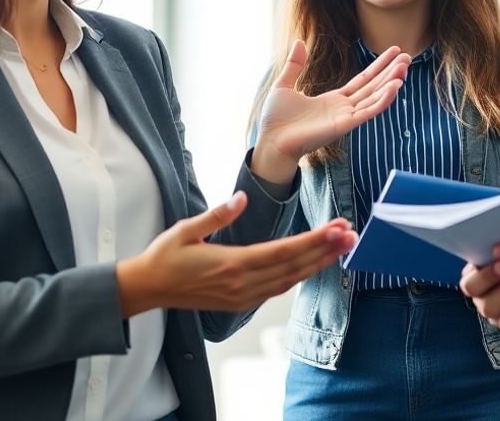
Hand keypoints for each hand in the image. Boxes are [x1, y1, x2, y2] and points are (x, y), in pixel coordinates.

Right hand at [116, 191, 356, 316]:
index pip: (283, 251)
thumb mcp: (185, 229)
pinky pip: (277, 289)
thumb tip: (240, 198)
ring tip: (341, 247)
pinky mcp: (240, 302)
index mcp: (232, 264)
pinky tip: (313, 265)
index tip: (337, 228)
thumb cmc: (164, 256)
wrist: (148, 289)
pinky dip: (299, 276)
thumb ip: (217, 215)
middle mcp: (242, 284)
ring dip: (317, 263)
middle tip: (351, 234)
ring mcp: (242, 296)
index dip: (313, 240)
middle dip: (325, 250)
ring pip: (290, 280)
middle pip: (294, 266)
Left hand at [252, 39, 409, 180]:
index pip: (363, 80)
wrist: (270, 140)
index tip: (394, 52)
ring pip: (374, 98)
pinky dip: (382, 101)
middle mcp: (344, 108)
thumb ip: (295, 65)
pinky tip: (394, 88)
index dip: (378, 66)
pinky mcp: (344, 126)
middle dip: (391, 72)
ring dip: (391, 83)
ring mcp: (346, 117)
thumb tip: (299, 41)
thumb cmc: (276, 119)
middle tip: (408, 57)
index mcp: (334, 99)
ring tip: (405, 69)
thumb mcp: (284, 84)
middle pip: (374, 87)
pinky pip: (368, 112)